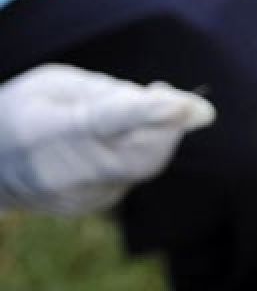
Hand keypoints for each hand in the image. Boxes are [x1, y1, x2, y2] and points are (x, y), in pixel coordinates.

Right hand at [0, 65, 214, 214]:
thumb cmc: (26, 110)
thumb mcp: (56, 83)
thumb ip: (110, 92)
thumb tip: (168, 102)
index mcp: (48, 131)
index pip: (110, 122)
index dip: (153, 114)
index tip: (197, 108)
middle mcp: (63, 173)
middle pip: (144, 153)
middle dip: (172, 124)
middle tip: (176, 98)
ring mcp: (78, 197)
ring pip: (146, 164)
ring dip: (159, 134)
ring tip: (139, 112)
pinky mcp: (91, 206)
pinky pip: (135, 174)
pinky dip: (142, 150)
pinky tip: (124, 137)